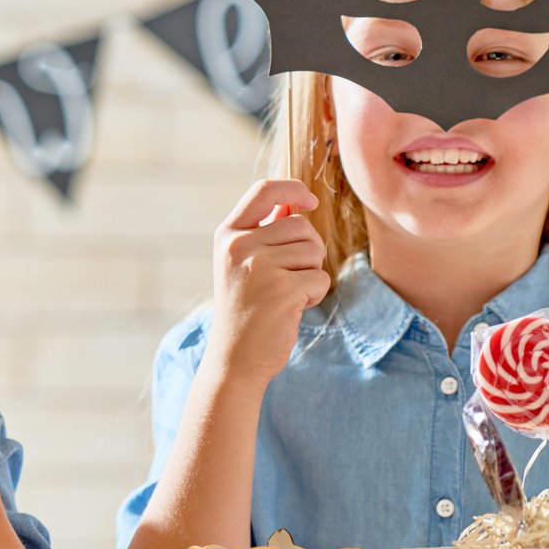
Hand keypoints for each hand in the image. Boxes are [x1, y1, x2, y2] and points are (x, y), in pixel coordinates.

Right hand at [207, 179, 330, 392]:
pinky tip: (292, 309)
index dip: (294, 189)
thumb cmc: (245, 309)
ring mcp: (259, 268)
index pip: (264, 190)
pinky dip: (314, 295)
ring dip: (311, 273)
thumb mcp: (243, 263)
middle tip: (288, 277)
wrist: (234, 359)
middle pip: (300, 224)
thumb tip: (294, 202)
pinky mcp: (281, 290)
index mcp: (228, 235)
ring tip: (287, 294)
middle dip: (308, 250)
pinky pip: (320, 278)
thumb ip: (265, 232)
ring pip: (314, 250)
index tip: (310, 202)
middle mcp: (239, 246)